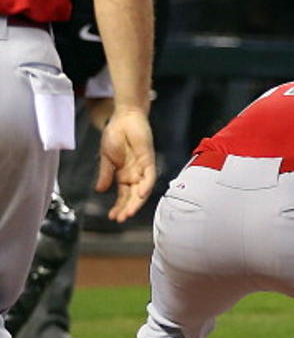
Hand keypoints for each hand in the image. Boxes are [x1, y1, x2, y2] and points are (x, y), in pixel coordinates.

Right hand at [98, 107, 156, 221]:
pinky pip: (149, 176)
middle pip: (133, 196)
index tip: (112, 216)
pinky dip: (146, 186)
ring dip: (136, 202)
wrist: (123, 118)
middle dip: (127, 208)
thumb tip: (99, 190)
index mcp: (124, 175)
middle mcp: (135, 174)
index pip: (123, 195)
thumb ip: (105, 174)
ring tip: (128, 213)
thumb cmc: (115, 135)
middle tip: (120, 219)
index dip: (119, 206)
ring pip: (142, 190)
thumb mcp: (106, 158)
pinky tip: (140, 195)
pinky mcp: (149, 160)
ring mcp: (143, 168)